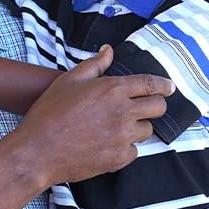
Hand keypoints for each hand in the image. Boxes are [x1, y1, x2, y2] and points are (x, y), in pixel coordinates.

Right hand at [13, 45, 173, 185]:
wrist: (38, 151)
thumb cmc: (49, 113)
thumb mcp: (69, 81)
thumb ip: (94, 65)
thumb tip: (109, 50)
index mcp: (113, 89)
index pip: (151, 84)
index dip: (163, 85)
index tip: (170, 87)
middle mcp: (123, 112)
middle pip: (158, 107)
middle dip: (154, 105)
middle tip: (144, 107)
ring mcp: (123, 137)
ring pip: (147, 130)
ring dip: (137, 126)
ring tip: (116, 126)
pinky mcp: (119, 158)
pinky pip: (134, 151)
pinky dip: (125, 147)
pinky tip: (107, 143)